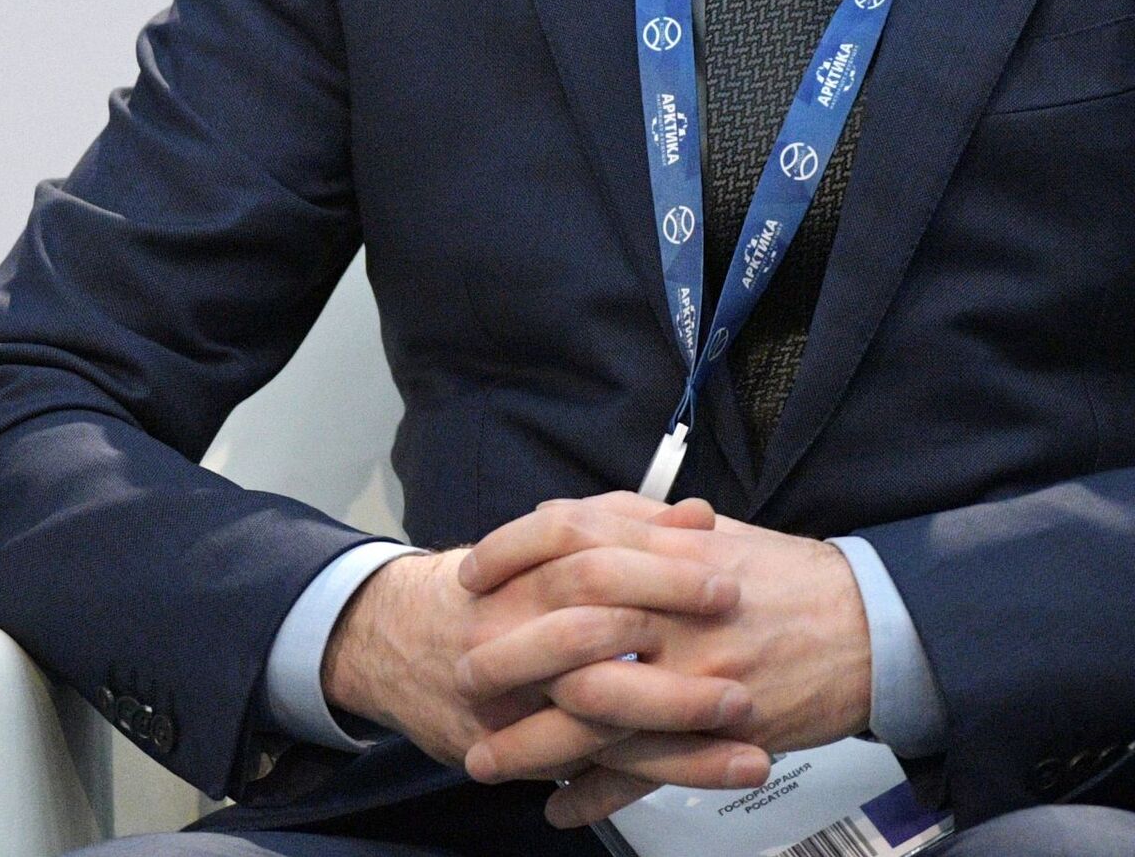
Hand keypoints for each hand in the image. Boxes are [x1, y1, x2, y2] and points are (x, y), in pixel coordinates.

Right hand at [321, 492, 760, 788]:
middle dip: (669, 638)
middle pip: (592, 636)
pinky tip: (725, 769)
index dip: (653, 565)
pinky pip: (607, 770)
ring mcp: (519, 703)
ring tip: (751, 721)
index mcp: (517, 578)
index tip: (717, 564)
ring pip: (604, 716)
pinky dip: (669, 771)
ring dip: (684, 723)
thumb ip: (614, 526)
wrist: (391, 646)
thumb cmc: (480, 592)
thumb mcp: (539, 546)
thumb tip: (696, 516)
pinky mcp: (532, 754)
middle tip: (736, 638)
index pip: (585, 561)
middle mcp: (511, 638)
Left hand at [456, 501, 872, 827]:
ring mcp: (693, 675)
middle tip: (459, 674)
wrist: (868, 623)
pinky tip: (559, 808)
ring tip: (484, 759)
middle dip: (505, 655)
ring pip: (595, 712)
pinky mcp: (718, 733)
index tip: (468, 574)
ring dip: (533, 743)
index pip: (565, 537)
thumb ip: (632, 524)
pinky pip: (646, 774)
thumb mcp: (702, 533)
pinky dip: (597, 795)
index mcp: (663, 551)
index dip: (509, 554)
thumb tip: (560, 519)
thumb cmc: (780, 575)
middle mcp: (671, 609)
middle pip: (566, 629)